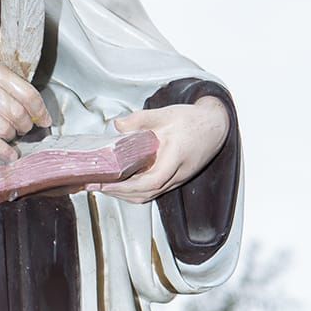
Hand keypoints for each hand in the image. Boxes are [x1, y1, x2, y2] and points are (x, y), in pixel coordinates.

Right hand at [0, 30, 50, 162]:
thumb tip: (15, 94)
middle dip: (26, 124)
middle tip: (26, 126)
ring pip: (5, 130)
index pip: (28, 95)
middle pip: (19, 114)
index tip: (45, 118)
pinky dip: (1, 150)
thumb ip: (0, 76)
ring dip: (13, 135)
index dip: (41, 110)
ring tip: (12, 135)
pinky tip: (9, 155)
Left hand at [95, 97, 229, 202]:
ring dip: (125, 195)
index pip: (150, 182)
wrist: (216, 126)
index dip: (126, 186)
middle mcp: (177, 174)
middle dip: (118, 194)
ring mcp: (177, 180)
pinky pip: (153, 191)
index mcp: (175, 158)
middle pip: (146, 194)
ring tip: (103, 186)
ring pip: (148, 196)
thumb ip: (140, 119)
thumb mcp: (165, 114)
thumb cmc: (193, 121)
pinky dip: (135, 191)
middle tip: (94, 186)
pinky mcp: (175, 180)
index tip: (106, 184)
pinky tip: (121, 183)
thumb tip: (117, 125)